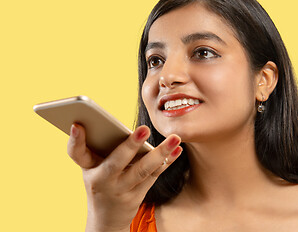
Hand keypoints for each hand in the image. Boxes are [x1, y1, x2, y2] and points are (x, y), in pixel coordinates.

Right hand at [67, 124, 181, 231]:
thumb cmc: (101, 181)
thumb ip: (104, 147)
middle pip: (116, 162)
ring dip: (160, 153)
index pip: (76, 154)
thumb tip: (128, 126)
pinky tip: (177, 150)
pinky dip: (166, 162)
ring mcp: (121, 190)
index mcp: (88, 168)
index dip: (75, 140)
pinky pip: (153, 175)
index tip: (77, 125)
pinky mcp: (137, 196)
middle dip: (130, 146)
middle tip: (144, 130)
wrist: (106, 219)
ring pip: (141, 170)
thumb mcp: (94, 167)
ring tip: (175, 138)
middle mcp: (102, 180)